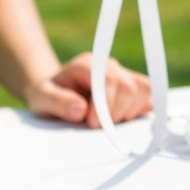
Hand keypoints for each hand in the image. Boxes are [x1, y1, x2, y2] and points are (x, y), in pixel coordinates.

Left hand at [23, 52, 153, 127]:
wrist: (53, 93)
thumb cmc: (46, 96)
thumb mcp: (42, 99)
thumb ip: (57, 102)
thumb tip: (81, 109)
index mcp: (87, 64)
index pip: (110, 79)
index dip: (106, 104)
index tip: (92, 124)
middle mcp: (108, 65)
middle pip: (129, 86)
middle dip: (116, 112)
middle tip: (98, 126)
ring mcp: (122, 74)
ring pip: (143, 88)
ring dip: (131, 111)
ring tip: (110, 122)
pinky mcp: (131, 86)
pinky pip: (148, 93)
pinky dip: (141, 108)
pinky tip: (124, 117)